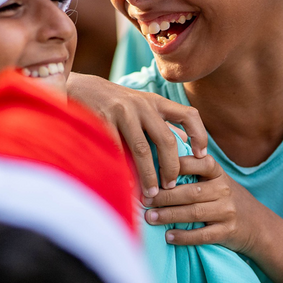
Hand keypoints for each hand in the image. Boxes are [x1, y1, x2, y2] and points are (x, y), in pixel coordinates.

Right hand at [66, 73, 208, 197]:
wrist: (80, 89)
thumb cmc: (116, 104)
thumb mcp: (143, 107)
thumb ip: (164, 123)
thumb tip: (187, 144)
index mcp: (156, 102)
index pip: (189, 115)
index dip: (200, 135)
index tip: (201, 157)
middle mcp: (143, 105)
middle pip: (166, 140)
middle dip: (171, 167)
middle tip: (171, 187)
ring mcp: (122, 112)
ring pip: (142, 149)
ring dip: (148, 175)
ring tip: (150, 194)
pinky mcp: (103, 121)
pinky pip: (117, 151)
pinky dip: (123, 170)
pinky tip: (126, 184)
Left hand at [143, 154, 268, 254]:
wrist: (257, 225)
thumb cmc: (226, 198)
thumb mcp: (217, 180)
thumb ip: (195, 171)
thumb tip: (157, 159)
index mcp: (219, 174)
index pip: (200, 163)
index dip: (178, 165)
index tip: (155, 170)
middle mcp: (224, 190)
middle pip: (191, 192)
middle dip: (165, 195)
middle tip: (144, 199)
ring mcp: (227, 212)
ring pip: (194, 212)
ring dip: (169, 215)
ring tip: (150, 217)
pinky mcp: (227, 232)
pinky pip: (203, 235)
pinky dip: (184, 237)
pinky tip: (168, 237)